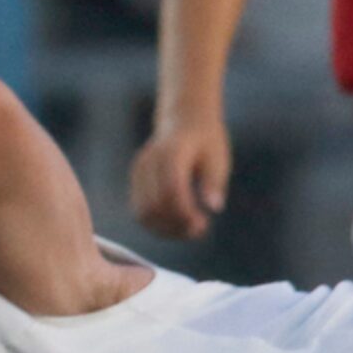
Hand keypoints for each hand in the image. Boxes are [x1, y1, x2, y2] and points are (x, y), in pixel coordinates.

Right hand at [129, 119, 230, 240]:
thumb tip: (214, 207)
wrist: (183, 120)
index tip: (204, 224)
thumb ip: (214, 181)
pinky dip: (157, 225)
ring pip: (143, 213)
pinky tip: (176, 227)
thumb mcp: (218, 158)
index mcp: (172, 152)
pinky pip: (140, 211)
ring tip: (188, 232)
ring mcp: (139, 171)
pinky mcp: (135, 181)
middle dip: (175, 226)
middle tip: (199, 231)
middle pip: (154, 205)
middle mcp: (150, 161)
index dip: (185, 213)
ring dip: (165, 230)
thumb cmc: (205, 142)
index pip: (171, 190)